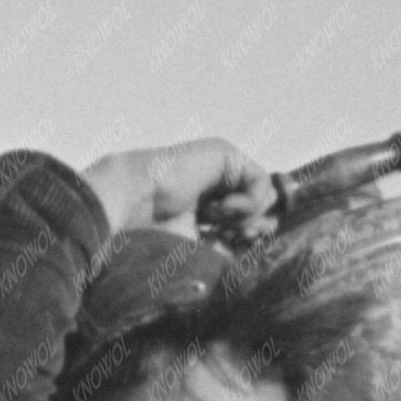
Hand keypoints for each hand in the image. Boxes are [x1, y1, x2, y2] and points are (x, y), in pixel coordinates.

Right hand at [79, 137, 277, 245]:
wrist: (134, 202)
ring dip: (248, 216)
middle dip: (254, 227)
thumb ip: (232, 243)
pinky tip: (223, 207)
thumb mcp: (202, 246)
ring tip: (220, 219)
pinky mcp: (227, 155)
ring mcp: (223, 167)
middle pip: (262, 208)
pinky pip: (260, 182)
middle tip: (231, 235)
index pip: (247, 222)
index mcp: (208, 205)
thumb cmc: (156, 229)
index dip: (249, 235)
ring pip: (265, 196)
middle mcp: (217, 185)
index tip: (233, 245)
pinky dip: (249, 203)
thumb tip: (267, 233)